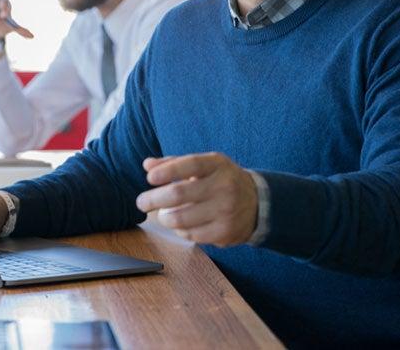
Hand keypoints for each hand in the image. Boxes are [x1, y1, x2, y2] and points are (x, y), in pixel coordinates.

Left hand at [135, 153, 257, 246]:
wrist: (257, 203)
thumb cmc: (221, 179)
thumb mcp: (204, 165)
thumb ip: (174, 163)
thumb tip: (147, 165)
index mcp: (217, 164)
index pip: (190, 164)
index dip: (168, 171)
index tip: (149, 178)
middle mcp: (224, 186)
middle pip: (179, 194)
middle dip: (154, 199)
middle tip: (141, 202)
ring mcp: (226, 211)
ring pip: (181, 219)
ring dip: (165, 218)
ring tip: (162, 214)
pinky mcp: (225, 233)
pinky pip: (191, 235)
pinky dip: (180, 230)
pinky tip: (181, 224)